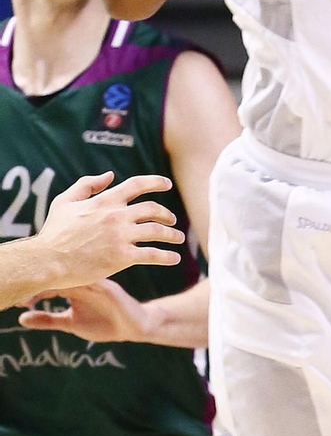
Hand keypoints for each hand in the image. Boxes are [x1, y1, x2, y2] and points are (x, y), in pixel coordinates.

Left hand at [19, 276, 150, 343]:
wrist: (133, 325)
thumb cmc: (103, 321)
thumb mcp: (70, 323)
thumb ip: (48, 319)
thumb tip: (20, 318)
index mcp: (74, 283)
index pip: (51, 280)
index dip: (33, 289)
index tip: (18, 301)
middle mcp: (84, 278)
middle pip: (59, 275)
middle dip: (40, 286)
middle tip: (23, 299)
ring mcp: (97, 281)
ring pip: (73, 277)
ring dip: (55, 285)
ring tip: (37, 297)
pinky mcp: (109, 288)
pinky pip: (92, 282)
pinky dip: (79, 284)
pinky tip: (66, 291)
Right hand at [29, 173, 182, 291]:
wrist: (47, 260)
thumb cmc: (54, 232)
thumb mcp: (66, 201)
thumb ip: (87, 185)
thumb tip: (109, 175)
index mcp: (106, 200)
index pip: (138, 184)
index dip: (156, 182)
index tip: (167, 184)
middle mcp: (118, 215)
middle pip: (153, 209)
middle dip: (166, 214)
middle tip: (172, 220)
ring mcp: (121, 236)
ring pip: (157, 232)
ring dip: (172, 235)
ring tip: (178, 239)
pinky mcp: (121, 257)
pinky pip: (152, 254)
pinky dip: (166, 256)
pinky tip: (174, 259)